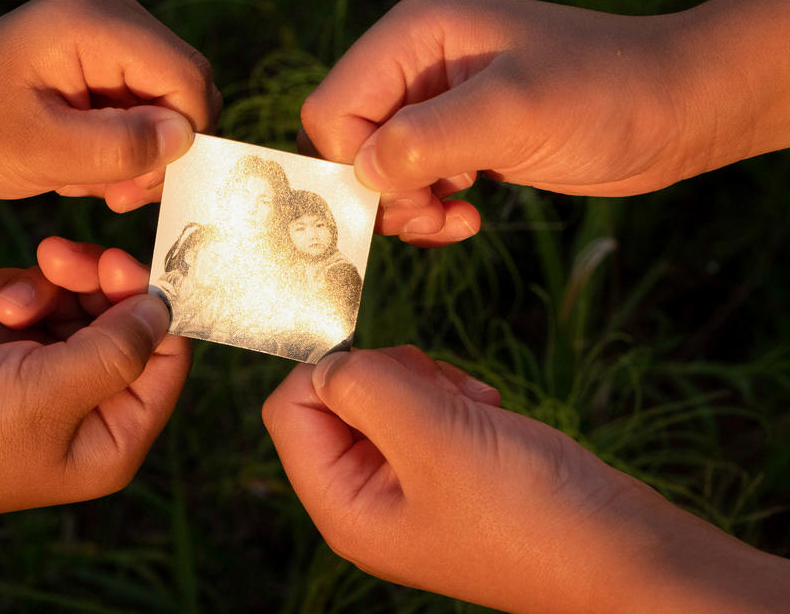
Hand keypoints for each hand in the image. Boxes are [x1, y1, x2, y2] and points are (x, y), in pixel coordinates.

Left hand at [0, 0, 220, 207]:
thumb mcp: (40, 150)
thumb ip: (119, 147)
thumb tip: (185, 140)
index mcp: (99, 22)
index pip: (189, 81)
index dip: (178, 141)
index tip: (130, 185)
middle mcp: (115, 15)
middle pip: (187, 93)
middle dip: (157, 153)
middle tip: (109, 191)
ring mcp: (113, 34)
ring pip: (171, 109)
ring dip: (137, 157)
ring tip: (82, 176)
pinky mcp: (108, 59)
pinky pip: (148, 111)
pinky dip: (124, 148)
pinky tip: (82, 162)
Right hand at [0, 236, 188, 541]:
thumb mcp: (49, 391)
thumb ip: (117, 349)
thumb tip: (162, 310)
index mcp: (117, 434)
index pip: (167, 356)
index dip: (148, 304)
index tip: (115, 264)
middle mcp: (92, 406)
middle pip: (120, 318)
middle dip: (86, 282)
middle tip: (56, 255)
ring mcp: (51, 378)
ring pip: (72, 303)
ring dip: (34, 291)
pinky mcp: (12, 355)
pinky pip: (30, 305)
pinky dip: (1, 299)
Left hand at [263, 347, 789, 612]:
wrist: (624, 552)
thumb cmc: (528, 511)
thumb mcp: (432, 436)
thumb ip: (365, 386)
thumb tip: (326, 362)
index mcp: (343, 506)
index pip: (289, 409)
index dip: (329, 371)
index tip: (391, 368)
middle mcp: (368, 498)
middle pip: (337, 398)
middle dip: (390, 377)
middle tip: (441, 394)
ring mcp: (411, 485)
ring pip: (386, 396)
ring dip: (429, 383)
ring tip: (474, 408)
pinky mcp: (451, 470)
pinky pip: (428, 409)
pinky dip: (456, 396)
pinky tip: (490, 414)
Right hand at [301, 0, 789, 244]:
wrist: (675, 109)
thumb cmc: (606, 93)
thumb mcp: (516, 110)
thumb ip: (427, 138)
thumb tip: (363, 174)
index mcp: (414, 36)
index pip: (332, 110)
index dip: (352, 164)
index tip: (406, 198)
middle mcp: (415, 65)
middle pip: (347, 144)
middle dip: (381, 192)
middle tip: (433, 212)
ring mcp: (437, 104)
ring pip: (376, 172)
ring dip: (407, 210)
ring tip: (455, 217)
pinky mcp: (459, 139)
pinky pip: (411, 185)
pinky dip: (429, 212)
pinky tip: (470, 217)